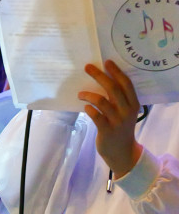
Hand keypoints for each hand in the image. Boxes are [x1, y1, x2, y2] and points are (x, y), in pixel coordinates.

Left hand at [78, 60, 142, 175]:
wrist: (121, 152)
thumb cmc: (120, 128)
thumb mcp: (124, 112)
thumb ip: (117, 99)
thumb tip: (102, 81)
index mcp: (133, 104)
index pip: (126, 84)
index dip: (116, 72)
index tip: (106, 62)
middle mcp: (127, 110)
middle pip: (113, 88)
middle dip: (99, 76)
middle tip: (87, 67)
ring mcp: (117, 120)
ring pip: (101, 100)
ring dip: (88, 94)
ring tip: (80, 94)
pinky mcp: (106, 130)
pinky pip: (95, 115)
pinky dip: (88, 108)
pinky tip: (85, 107)